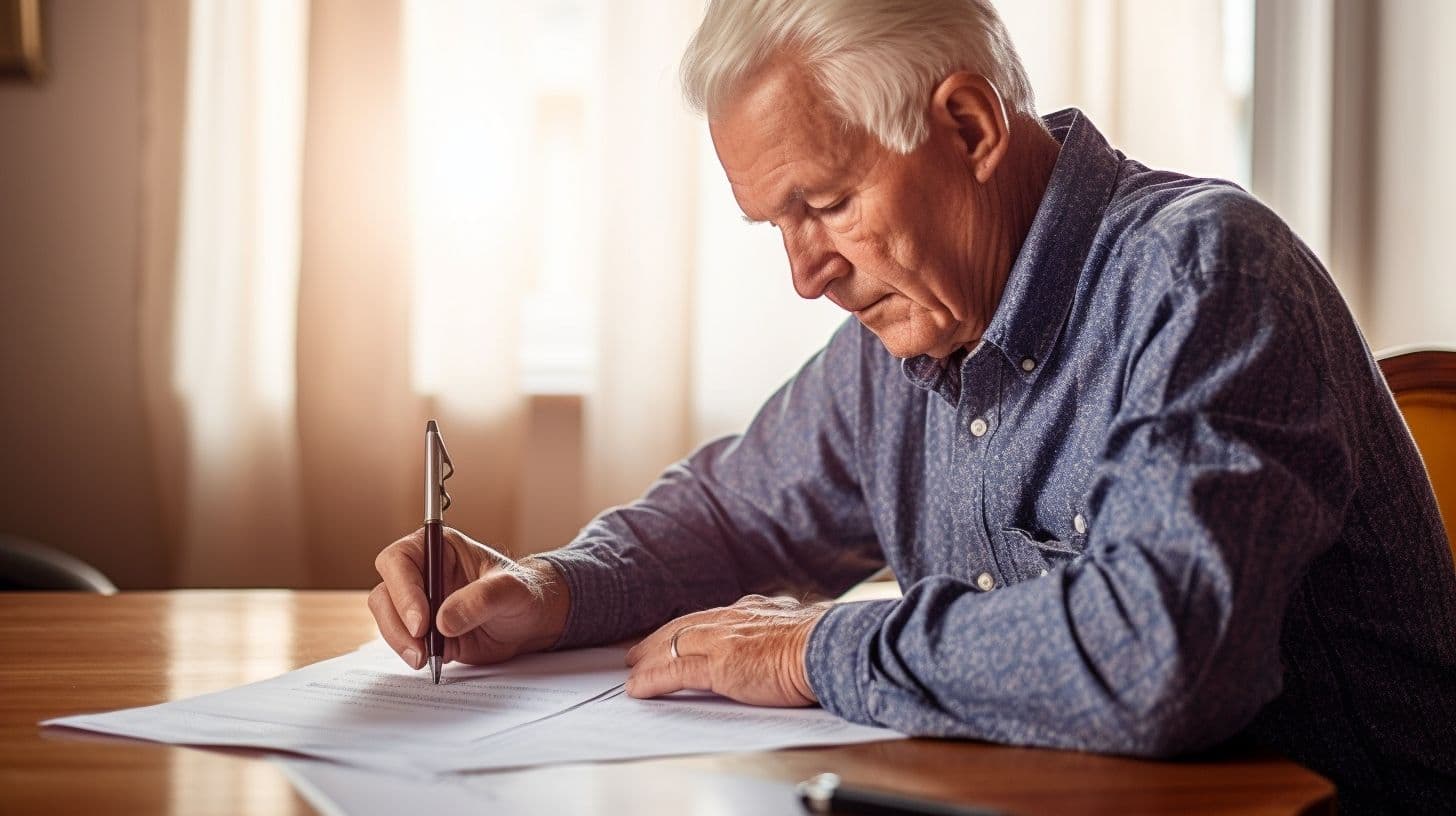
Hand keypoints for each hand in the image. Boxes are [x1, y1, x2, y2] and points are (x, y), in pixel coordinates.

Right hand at [369, 527, 569, 669]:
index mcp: (440, 547)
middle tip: (421, 648)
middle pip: (385, 592)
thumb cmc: (523, 594)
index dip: (404, 589)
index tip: (422, 621)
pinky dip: (410, 653)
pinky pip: (402, 640)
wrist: (530, 622)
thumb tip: (444, 621)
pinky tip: (431, 662)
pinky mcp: (423, 630)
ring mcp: (420, 602)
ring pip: (387, 618)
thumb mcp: (512, 590)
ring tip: (425, 659)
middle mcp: (423, 572)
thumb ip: (483, 599)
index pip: (400, 559)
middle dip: (396, 623)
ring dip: (400, 641)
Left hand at [624, 594, 829, 706]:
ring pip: (672, 646)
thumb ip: (783, 634)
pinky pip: (674, 672)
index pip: (709, 617)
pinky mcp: (718, 665)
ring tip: (631, 671)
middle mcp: (733, 619)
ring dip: (647, 659)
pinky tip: (637, 689)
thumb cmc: (826, 646)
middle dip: (657, 639)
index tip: (675, 635)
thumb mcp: (800, 630)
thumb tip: (788, 644)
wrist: (832, 649)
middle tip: (637, 652)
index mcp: (753, 611)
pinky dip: (651, 680)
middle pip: (683, 626)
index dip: (687, 628)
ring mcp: (723, 640)